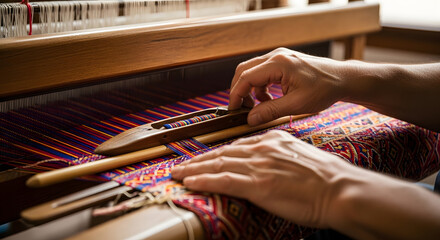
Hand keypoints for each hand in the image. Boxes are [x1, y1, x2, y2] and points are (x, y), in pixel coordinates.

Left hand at [171, 130, 353, 227]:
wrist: (341, 189)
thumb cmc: (326, 178)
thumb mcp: (299, 158)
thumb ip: (279, 157)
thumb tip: (268, 166)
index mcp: (272, 140)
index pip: (236, 146)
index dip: (216, 153)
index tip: (204, 159)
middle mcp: (262, 149)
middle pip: (221, 152)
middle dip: (198, 160)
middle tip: (180, 165)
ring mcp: (259, 166)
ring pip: (217, 165)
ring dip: (194, 170)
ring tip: (177, 174)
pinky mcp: (258, 185)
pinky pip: (223, 181)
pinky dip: (204, 181)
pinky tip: (190, 183)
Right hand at [229, 48, 345, 125]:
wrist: (342, 79)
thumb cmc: (324, 89)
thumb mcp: (296, 104)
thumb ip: (270, 111)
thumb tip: (250, 119)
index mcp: (279, 64)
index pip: (246, 77)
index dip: (236, 95)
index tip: (233, 110)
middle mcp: (276, 56)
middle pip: (244, 70)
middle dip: (239, 91)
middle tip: (242, 109)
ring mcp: (279, 57)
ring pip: (252, 71)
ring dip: (251, 90)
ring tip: (261, 106)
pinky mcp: (282, 61)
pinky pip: (262, 72)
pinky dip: (260, 87)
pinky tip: (270, 99)